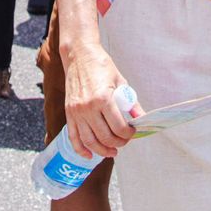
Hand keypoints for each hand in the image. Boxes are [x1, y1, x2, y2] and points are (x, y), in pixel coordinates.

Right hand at [63, 43, 138, 157]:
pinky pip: (73, 137)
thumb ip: (131, 102)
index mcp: (103, 98)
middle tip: (124, 140)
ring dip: (103, 150)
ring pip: (90, 141)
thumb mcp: (121, 81)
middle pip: (106, 137)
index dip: (129, 134)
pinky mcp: (69, 113)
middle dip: (119, 143)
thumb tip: (141, 118)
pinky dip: (81, 150)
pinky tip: (90, 156)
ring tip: (112, 151)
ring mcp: (76, 111)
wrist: (79, 54)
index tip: (132, 132)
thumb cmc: (101, 65)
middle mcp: (88, 107)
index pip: (119, 128)